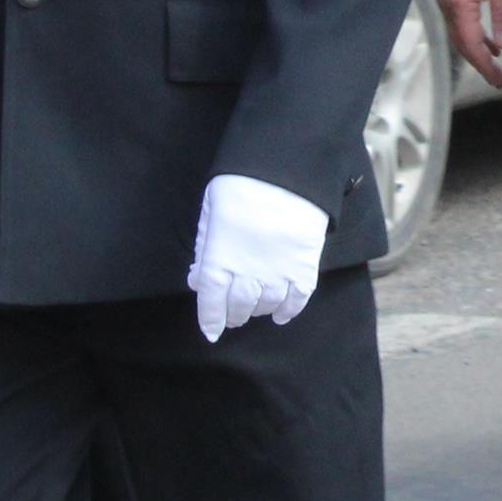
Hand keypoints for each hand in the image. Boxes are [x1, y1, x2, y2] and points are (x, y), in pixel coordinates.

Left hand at [190, 174, 327, 338]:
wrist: (285, 169)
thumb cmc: (241, 184)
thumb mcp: (211, 211)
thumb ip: (204, 247)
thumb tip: (197, 279)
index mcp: (218, 259)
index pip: (211, 302)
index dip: (211, 320)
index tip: (211, 331)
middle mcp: (247, 273)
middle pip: (239, 307)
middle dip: (235, 315)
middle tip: (234, 315)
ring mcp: (278, 272)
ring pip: (267, 305)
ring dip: (259, 310)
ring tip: (257, 308)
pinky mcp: (304, 267)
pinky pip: (297, 299)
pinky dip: (288, 310)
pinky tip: (281, 313)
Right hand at [433, 0, 501, 89]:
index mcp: (458, 3)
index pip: (470, 44)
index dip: (484, 66)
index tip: (498, 81)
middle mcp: (447, 3)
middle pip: (461, 42)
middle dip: (479, 62)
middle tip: (497, 79)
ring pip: (459, 33)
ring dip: (476, 48)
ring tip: (495, 61)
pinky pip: (459, 20)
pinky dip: (473, 33)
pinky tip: (488, 37)